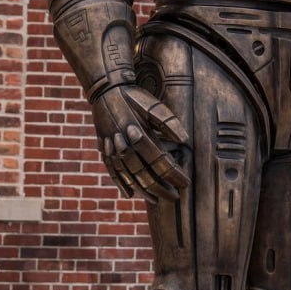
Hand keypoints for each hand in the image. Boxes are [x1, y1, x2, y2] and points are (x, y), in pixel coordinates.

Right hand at [91, 85, 190, 202]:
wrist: (105, 89)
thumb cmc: (133, 97)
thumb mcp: (153, 106)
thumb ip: (168, 124)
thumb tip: (184, 141)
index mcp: (139, 134)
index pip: (161, 162)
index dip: (174, 175)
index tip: (186, 183)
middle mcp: (124, 145)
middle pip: (145, 174)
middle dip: (161, 188)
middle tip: (175, 197)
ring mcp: (112, 149)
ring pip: (128, 177)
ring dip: (143, 190)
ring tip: (155, 200)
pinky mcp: (104, 149)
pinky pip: (112, 171)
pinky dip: (121, 184)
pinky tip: (129, 194)